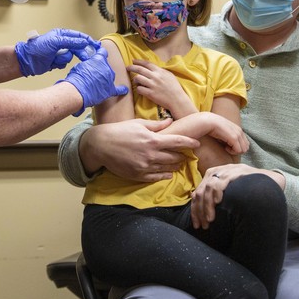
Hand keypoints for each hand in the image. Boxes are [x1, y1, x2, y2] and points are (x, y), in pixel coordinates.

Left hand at [15, 29, 99, 76]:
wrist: (27, 61)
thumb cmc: (37, 48)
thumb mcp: (55, 42)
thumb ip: (70, 41)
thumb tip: (83, 41)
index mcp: (61, 34)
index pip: (78, 36)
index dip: (87, 40)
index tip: (95, 45)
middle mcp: (61, 43)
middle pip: (77, 47)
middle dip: (80, 52)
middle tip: (86, 57)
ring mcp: (59, 52)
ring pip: (70, 56)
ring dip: (63, 58)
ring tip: (55, 58)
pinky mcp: (57, 61)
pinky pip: (65, 63)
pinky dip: (60, 63)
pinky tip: (53, 63)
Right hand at [61, 46, 128, 115]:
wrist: (78, 91)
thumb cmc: (77, 78)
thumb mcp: (81, 65)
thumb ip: (88, 63)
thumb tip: (89, 65)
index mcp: (99, 59)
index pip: (103, 52)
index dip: (100, 53)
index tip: (100, 53)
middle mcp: (107, 68)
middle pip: (106, 66)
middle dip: (101, 68)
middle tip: (92, 73)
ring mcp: (110, 79)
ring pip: (110, 76)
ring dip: (105, 77)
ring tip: (96, 82)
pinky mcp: (110, 90)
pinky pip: (118, 90)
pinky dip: (121, 90)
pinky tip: (124, 90)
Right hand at [82, 119, 198, 180]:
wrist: (101, 145)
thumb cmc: (120, 131)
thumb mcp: (138, 123)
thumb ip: (157, 124)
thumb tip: (171, 121)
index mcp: (153, 140)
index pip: (177, 142)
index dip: (189, 142)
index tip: (197, 143)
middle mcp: (151, 155)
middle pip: (175, 157)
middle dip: (183, 155)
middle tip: (188, 154)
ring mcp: (145, 167)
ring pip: (168, 168)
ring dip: (176, 165)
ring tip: (180, 163)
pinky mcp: (139, 175)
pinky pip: (157, 177)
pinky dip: (165, 175)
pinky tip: (169, 173)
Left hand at [126, 59, 194, 116]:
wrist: (177, 99)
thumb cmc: (174, 87)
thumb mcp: (169, 75)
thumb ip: (161, 71)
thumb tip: (153, 68)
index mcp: (160, 71)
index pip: (146, 63)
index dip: (139, 61)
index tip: (133, 61)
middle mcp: (155, 77)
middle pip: (140, 69)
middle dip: (132, 67)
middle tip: (127, 68)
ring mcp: (152, 85)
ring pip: (138, 78)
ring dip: (135, 79)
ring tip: (136, 81)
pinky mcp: (150, 94)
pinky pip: (139, 89)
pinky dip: (138, 88)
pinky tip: (140, 89)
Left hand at [191, 164, 285, 228]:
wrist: (271, 182)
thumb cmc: (249, 191)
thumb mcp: (230, 195)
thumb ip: (217, 200)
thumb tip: (203, 216)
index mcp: (214, 176)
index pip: (198, 192)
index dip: (195, 210)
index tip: (197, 225)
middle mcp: (219, 171)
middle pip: (201, 190)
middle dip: (200, 210)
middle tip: (203, 225)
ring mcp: (229, 170)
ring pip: (209, 187)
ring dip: (208, 205)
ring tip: (210, 219)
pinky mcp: (238, 171)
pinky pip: (223, 180)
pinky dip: (217, 192)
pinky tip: (217, 202)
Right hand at [201, 112, 249, 154]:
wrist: (206, 121)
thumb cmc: (211, 127)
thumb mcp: (222, 132)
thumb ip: (228, 136)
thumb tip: (229, 145)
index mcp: (237, 129)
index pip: (245, 143)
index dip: (237, 147)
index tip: (228, 146)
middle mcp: (239, 131)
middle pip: (246, 147)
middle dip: (237, 151)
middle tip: (227, 148)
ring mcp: (237, 133)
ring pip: (244, 149)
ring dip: (235, 152)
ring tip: (226, 148)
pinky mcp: (234, 137)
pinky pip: (238, 150)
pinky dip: (232, 152)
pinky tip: (225, 148)